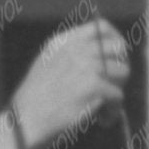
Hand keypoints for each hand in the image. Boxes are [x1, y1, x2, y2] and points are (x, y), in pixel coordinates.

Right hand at [12, 20, 131, 148]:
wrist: (27, 121)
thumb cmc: (36, 100)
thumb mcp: (47, 64)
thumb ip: (71, 55)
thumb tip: (104, 57)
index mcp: (64, 42)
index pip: (101, 28)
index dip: (116, 40)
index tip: (118, 57)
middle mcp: (77, 49)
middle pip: (118, 47)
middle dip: (121, 66)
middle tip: (114, 85)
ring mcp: (87, 65)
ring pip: (122, 72)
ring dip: (117, 91)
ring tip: (105, 108)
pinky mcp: (94, 85)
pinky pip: (118, 95)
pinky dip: (112, 111)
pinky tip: (101, 120)